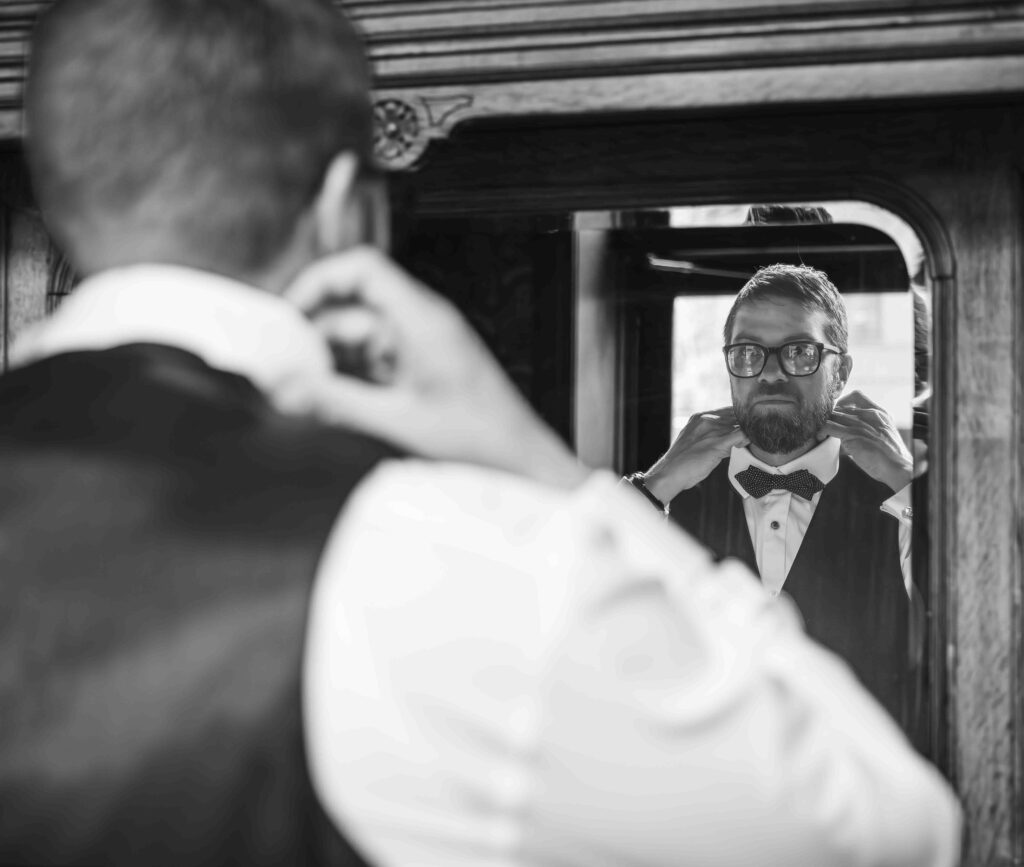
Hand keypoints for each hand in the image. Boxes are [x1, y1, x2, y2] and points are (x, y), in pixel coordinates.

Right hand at [274, 247, 588, 488]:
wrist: (520, 462)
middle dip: (316, 334)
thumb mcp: (398, 421)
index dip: (319, 282)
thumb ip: (337, 403)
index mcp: (422, 319)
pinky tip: (331, 404)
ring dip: (330, 362)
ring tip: (302, 393)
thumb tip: (287, 389)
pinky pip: (375, 362)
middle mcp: (421, 324)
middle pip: (353, 307)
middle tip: (283, 367)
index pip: (363, 269)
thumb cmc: (480, 438)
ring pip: (360, 339)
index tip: (287, 314)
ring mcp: (422, 347)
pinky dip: (350, 378)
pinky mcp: (421, 371)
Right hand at [643, 407, 749, 502]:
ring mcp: (711, 431)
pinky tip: (753, 443)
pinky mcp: (717, 444)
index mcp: (699, 417)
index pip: (728, 410)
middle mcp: (706, 419)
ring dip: (751, 430)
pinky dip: (749, 438)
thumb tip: (731, 438)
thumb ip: (711, 435)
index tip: (751, 422)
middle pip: (736, 415)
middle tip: (760, 430)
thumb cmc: (682, 463)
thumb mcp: (695, 441)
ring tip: (758, 437)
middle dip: (748, 422)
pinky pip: (740, 436)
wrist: (669, 474)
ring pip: (740, 424)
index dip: (741, 416)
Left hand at [818, 390, 912, 492]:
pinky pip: (829, 426)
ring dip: (824, 423)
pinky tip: (820, 437)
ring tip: (821, 431)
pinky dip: (821, 430)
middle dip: (830, 415)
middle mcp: (869, 414)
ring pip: (833, 415)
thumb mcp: (882, 435)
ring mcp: (860, 424)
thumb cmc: (891, 456)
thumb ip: (868, 429)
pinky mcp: (852, 434)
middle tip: (825, 425)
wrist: (898, 467)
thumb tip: (850, 435)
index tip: (837, 410)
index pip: (856, 396)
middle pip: (841, 407)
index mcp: (880, 413)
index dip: (842, 401)